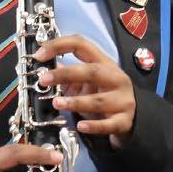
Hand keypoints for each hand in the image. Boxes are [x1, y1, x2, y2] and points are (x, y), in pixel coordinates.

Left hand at [34, 34, 135, 149]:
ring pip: (98, 100)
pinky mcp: (124, 121)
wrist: (133, 117)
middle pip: (92, 72)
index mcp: (104, 63)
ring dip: (76, 102)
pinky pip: (108, 124)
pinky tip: (80, 126)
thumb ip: (68, 75)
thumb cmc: (106, 95)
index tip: (39, 54)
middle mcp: (115, 79)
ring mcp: (122, 100)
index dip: (60, 46)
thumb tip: (43, 68)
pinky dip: (94, 126)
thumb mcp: (89, 82)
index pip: (82, 45)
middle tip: (44, 80)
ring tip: (57, 103)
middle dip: (66, 74)